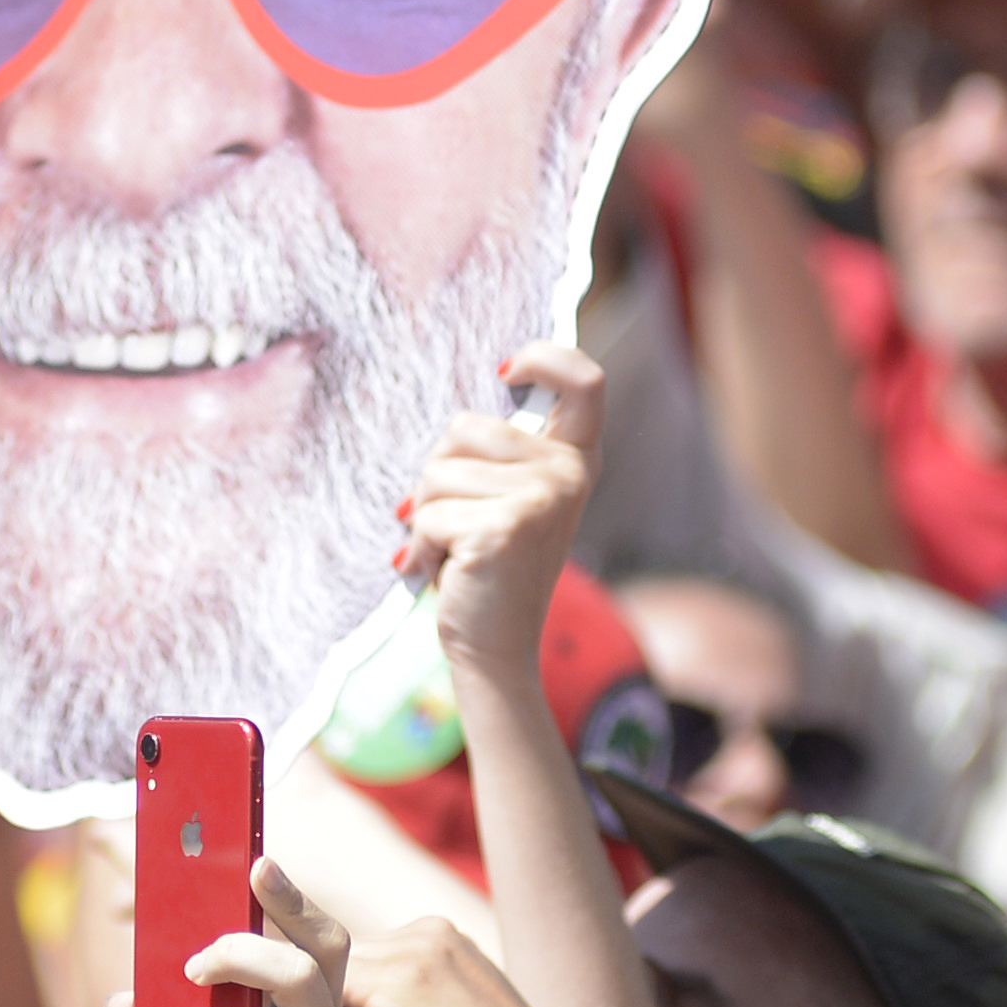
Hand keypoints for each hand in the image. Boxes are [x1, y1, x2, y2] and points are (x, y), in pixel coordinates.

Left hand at [406, 345, 602, 688]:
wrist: (495, 648)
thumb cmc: (488, 569)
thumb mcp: (505, 501)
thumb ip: (495, 457)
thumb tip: (452, 429)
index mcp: (575, 461)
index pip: (585, 381)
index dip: (545, 357)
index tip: (506, 371)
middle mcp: (568, 474)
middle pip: (464, 426)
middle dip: (438, 474)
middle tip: (456, 523)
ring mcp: (541, 499)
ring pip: (437, 473)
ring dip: (427, 516)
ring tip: (453, 552)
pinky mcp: (503, 528)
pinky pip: (428, 514)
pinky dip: (421, 547)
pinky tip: (444, 572)